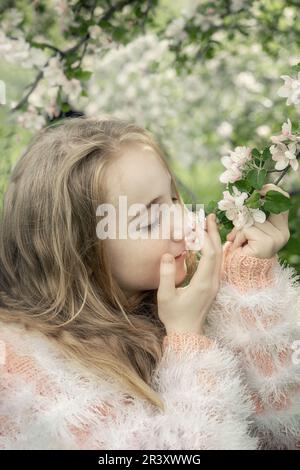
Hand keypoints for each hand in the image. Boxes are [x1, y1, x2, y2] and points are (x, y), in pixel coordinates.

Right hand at [157, 213, 222, 335]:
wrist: (187, 333)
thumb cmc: (174, 316)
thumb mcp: (165, 296)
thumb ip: (166, 275)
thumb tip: (167, 254)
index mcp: (203, 283)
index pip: (209, 254)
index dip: (206, 237)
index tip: (200, 223)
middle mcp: (213, 282)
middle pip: (218, 253)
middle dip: (214, 233)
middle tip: (208, 216)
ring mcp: (215, 285)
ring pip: (219, 258)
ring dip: (215, 240)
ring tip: (208, 225)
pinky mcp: (213, 286)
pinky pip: (217, 263)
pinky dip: (213, 250)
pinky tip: (209, 243)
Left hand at [226, 184, 289, 258]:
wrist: (242, 270)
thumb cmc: (245, 247)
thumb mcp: (251, 228)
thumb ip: (253, 215)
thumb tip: (246, 196)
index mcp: (281, 227)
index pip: (283, 201)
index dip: (271, 191)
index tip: (258, 189)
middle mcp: (282, 232)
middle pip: (263, 209)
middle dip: (247, 213)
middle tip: (238, 222)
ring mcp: (276, 238)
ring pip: (251, 220)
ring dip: (239, 229)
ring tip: (238, 241)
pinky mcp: (266, 242)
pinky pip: (246, 229)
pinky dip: (238, 236)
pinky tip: (239, 246)